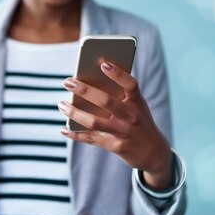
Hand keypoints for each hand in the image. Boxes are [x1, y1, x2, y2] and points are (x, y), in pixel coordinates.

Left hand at [58, 61, 172, 189]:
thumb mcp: (136, 107)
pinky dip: (75, 134)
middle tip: (67, 82)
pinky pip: (91, 139)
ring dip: (74, 113)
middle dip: (85, 90)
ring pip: (94, 122)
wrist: (153, 151)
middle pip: (106, 101)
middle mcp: (131, 117)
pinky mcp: (115, 146)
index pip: (130, 84)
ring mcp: (123, 132)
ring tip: (61, 104)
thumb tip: (88, 83)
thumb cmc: (138, 121)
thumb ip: (119, 96)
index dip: (118, 74)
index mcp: (137, 103)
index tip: (103, 63)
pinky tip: (64, 129)